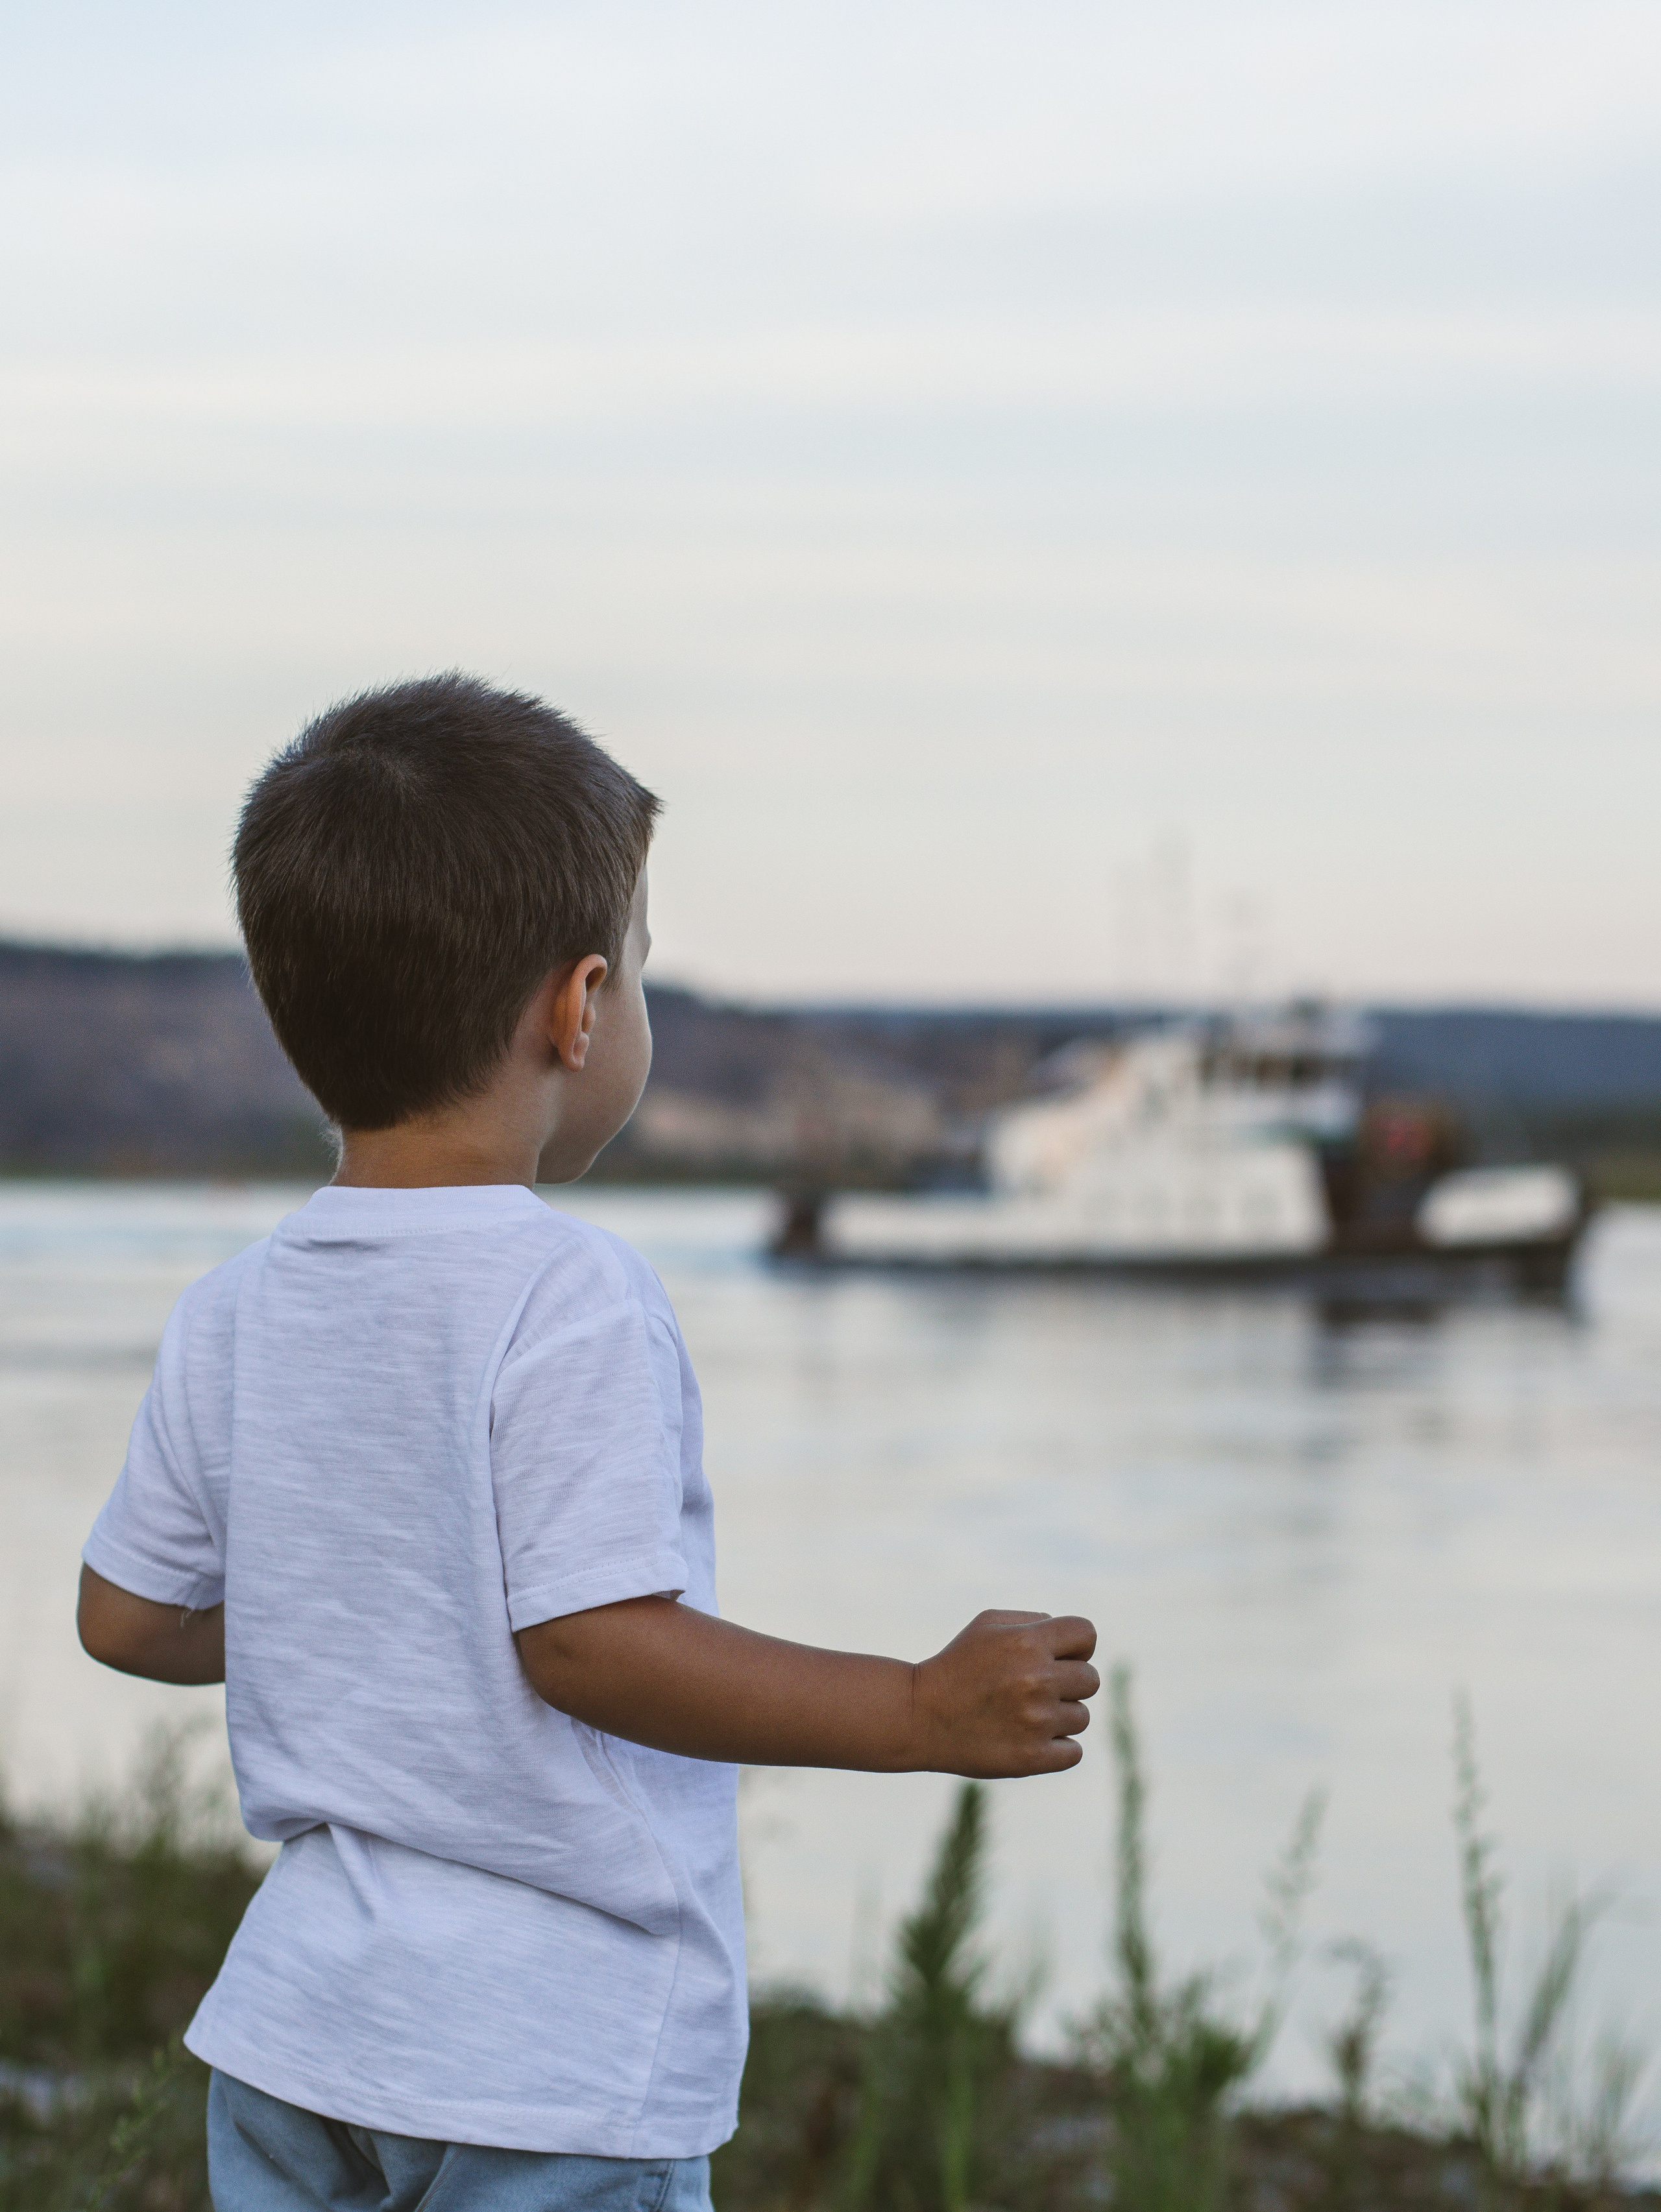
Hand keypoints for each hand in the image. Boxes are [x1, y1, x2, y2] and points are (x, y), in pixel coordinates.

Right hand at [912, 1610, 1098, 1776]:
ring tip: (1023, 1715)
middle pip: (1090, 1679)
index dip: (1076, 1645)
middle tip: (1035, 1689)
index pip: (1086, 1635)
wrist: (919, 1715)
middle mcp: (1037, 1680)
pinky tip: (1029, 1738)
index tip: (1056, 1657)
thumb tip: (1074, 1642)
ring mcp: (1036, 1722)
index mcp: (1027, 1642)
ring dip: (1059, 1717)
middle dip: (1068, 1682)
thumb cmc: (958, 1665)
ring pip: (1081, 1717)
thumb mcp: (988, 1625)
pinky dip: (1057, 1748)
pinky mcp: (1032, 1758)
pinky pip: (1073, 1751)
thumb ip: (1034, 1622)